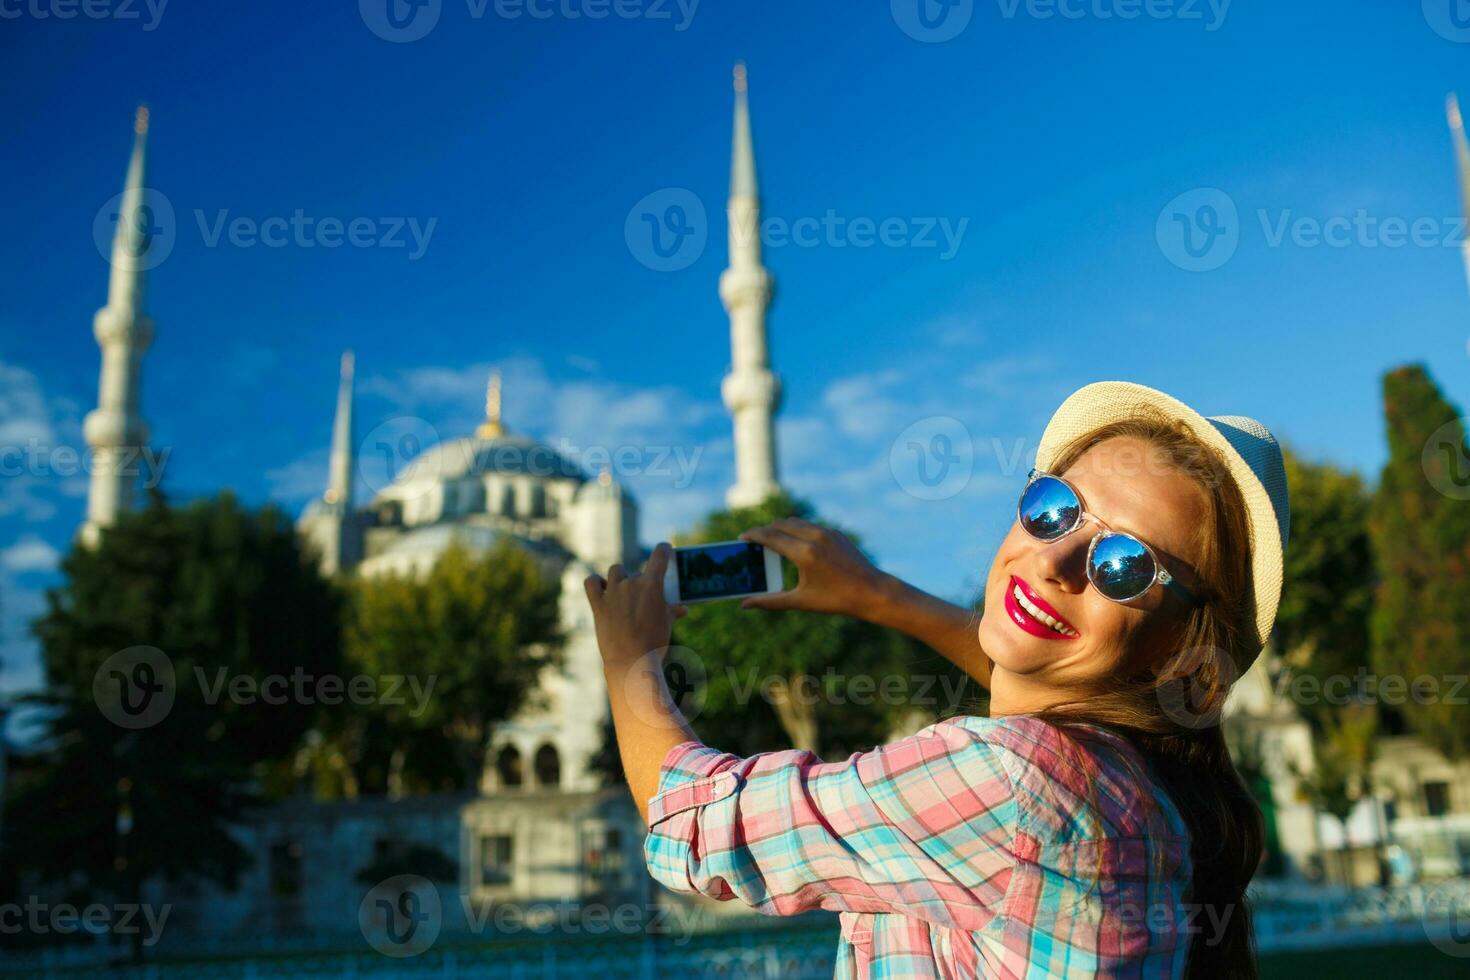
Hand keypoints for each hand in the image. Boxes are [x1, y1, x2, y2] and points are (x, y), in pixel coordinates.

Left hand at [584, 543, 687, 668]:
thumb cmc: (654, 644)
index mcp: (652, 585)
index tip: (665, 548)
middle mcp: (631, 583)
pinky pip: (591, 582)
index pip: (659, 555)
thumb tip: (682, 609)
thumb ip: (672, 610)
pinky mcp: (598, 604)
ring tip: (623, 591)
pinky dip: (595, 582)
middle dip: (642, 582)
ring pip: (615, 571)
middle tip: (644, 599)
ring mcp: (613, 593)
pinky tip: (601, 588)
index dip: (664, 549)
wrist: (632, 663)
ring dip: (620, 577)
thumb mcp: (667, 624)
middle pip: (637, 572)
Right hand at [738, 517, 886, 616]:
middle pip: (780, 524)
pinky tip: (795, 545)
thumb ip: (771, 601)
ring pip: (796, 522)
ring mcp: (827, 532)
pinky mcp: (836, 533)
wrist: (872, 591)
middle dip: (766, 530)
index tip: (742, 538)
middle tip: (755, 542)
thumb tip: (745, 605)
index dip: (753, 535)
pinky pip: (810, 526)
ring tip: (772, 541)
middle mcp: (814, 537)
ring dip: (781, 528)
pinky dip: (797, 530)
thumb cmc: (836, 599)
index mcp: (804, 553)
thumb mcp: (801, 601)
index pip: (770, 536)